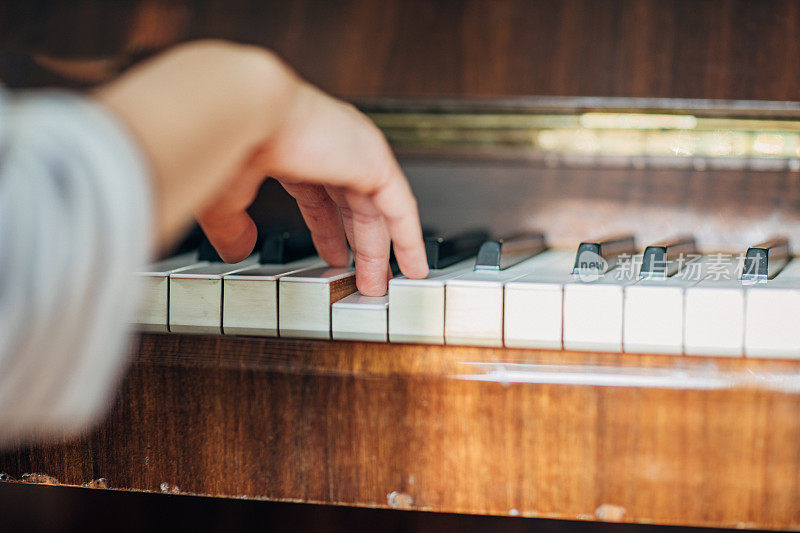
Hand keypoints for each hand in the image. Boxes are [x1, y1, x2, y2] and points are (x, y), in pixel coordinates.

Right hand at [96, 40, 427, 294]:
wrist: (242, 111)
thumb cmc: (225, 142)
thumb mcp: (228, 197)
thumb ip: (234, 227)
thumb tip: (236, 252)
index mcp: (295, 151)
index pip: (320, 197)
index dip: (328, 231)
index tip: (334, 258)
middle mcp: (329, 149)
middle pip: (353, 207)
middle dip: (359, 246)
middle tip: (365, 278)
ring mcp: (355, 153)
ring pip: (378, 210)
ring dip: (381, 250)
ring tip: (385, 283)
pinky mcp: (375, 162)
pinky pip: (401, 207)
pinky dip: (409, 237)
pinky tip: (413, 263)